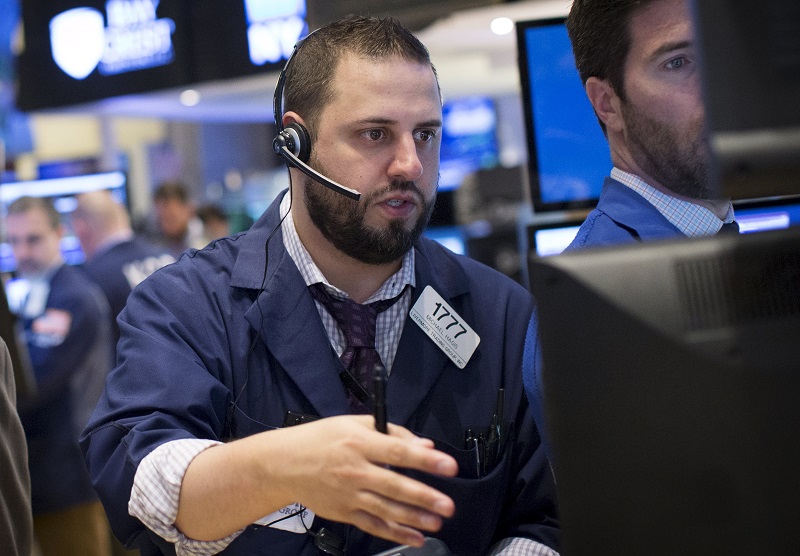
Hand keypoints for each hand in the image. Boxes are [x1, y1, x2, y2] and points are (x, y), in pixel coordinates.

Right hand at [265, 415, 457, 546]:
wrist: (285, 464)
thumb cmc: (322, 439)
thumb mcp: (355, 424)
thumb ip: (391, 433)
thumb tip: (423, 446)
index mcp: (360, 444)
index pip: (398, 452)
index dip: (425, 460)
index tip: (449, 466)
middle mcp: (355, 471)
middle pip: (394, 486)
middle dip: (424, 497)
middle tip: (448, 505)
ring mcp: (349, 495)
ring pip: (386, 509)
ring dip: (413, 518)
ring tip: (437, 522)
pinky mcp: (344, 512)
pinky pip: (373, 525)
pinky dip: (395, 533)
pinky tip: (416, 537)